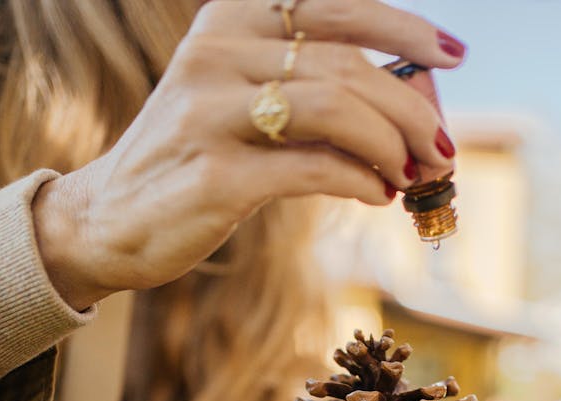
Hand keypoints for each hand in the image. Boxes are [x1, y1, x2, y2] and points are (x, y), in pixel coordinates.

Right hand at [32, 0, 465, 310]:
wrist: (108, 219)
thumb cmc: (191, 159)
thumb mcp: (238, 101)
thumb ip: (307, 92)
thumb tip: (406, 109)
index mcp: (229, 20)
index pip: (333, 4)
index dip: (403, 26)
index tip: (452, 54)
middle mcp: (218, 52)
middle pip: (346, 63)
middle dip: (411, 108)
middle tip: (442, 148)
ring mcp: (212, 112)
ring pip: (336, 107)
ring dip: (393, 145)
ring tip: (415, 174)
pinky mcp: (216, 175)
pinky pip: (314, 168)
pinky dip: (361, 181)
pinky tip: (379, 195)